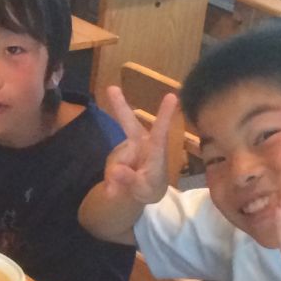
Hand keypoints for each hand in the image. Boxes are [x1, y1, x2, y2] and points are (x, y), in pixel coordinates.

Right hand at [101, 87, 176, 206]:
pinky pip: (109, 166)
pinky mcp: (117, 152)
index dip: (165, 116)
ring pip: (115, 160)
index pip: (161, 132)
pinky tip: (118, 182)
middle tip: (111, 89)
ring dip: (115, 176)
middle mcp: (141, 143)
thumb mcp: (143, 190)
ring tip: (125, 186)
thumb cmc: (150, 189)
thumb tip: (116, 170)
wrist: (140, 192)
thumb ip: (130, 181)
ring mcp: (127, 147)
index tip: (172, 96)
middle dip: (120, 106)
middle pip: (129, 123)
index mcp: (156, 151)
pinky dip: (110, 178)